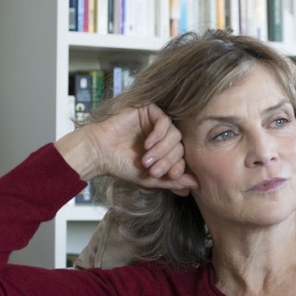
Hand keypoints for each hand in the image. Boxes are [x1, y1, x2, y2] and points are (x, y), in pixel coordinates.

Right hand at [56, 103, 198, 193]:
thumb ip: (172, 181)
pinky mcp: (149, 111)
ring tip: (146, 159)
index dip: (179, 167)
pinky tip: (147, 144)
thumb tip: (196, 184)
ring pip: (175, 133)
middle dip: (168, 160)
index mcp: (166, 151)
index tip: (170, 176)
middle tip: (152, 169)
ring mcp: (157, 123)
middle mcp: (164, 136)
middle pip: (180, 146)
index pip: (183, 157)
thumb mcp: (150, 178)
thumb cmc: (122, 165)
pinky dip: (159, 134)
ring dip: (162, 148)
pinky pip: (164, 119)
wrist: (98, 152)